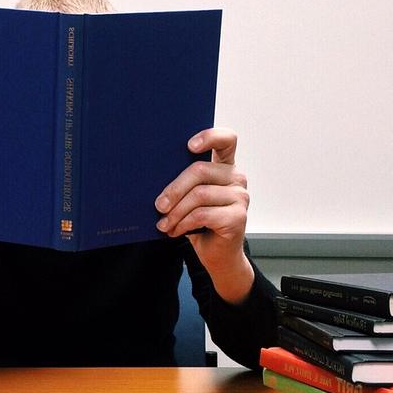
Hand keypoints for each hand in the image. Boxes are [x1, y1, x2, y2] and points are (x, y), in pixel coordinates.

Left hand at [154, 128, 254, 303]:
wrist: (217, 255)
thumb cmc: (199, 223)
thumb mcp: (189, 198)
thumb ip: (183, 183)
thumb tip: (152, 175)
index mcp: (225, 167)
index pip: (226, 140)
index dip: (209, 136)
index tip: (189, 146)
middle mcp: (236, 178)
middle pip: (200, 170)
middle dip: (173, 189)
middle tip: (159, 206)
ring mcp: (240, 197)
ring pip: (198, 195)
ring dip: (175, 212)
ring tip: (164, 224)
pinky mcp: (238, 217)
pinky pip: (202, 214)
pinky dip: (183, 223)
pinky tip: (175, 231)